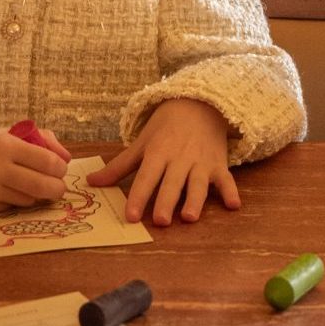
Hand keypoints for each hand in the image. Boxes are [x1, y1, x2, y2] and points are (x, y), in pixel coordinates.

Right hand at [0, 126, 68, 213]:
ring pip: (29, 200)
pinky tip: (9, 192)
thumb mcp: (4, 133)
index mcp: (6, 145)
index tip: (60, 169)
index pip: (48, 162)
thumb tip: (66, 158)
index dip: (61, 169)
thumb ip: (40, 139)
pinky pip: (10, 208)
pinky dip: (16, 202)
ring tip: (34, 186)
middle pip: (44, 186)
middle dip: (58, 189)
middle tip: (58, 187)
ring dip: (37, 196)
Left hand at [87, 98, 238, 225]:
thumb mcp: (141, 143)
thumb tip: (90, 182)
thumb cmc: (166, 127)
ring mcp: (201, 162)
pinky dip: (231, 191)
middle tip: (160, 221)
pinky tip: (234, 205)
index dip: (138, 197)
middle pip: (172, 183)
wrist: (199, 104)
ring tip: (189, 217)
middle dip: (166, 201)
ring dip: (195, 200)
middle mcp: (180, 158)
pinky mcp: (218, 164)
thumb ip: (118, 166)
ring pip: (198, 183)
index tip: (131, 216)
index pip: (146, 177)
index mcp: (158, 153)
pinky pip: (226, 179)